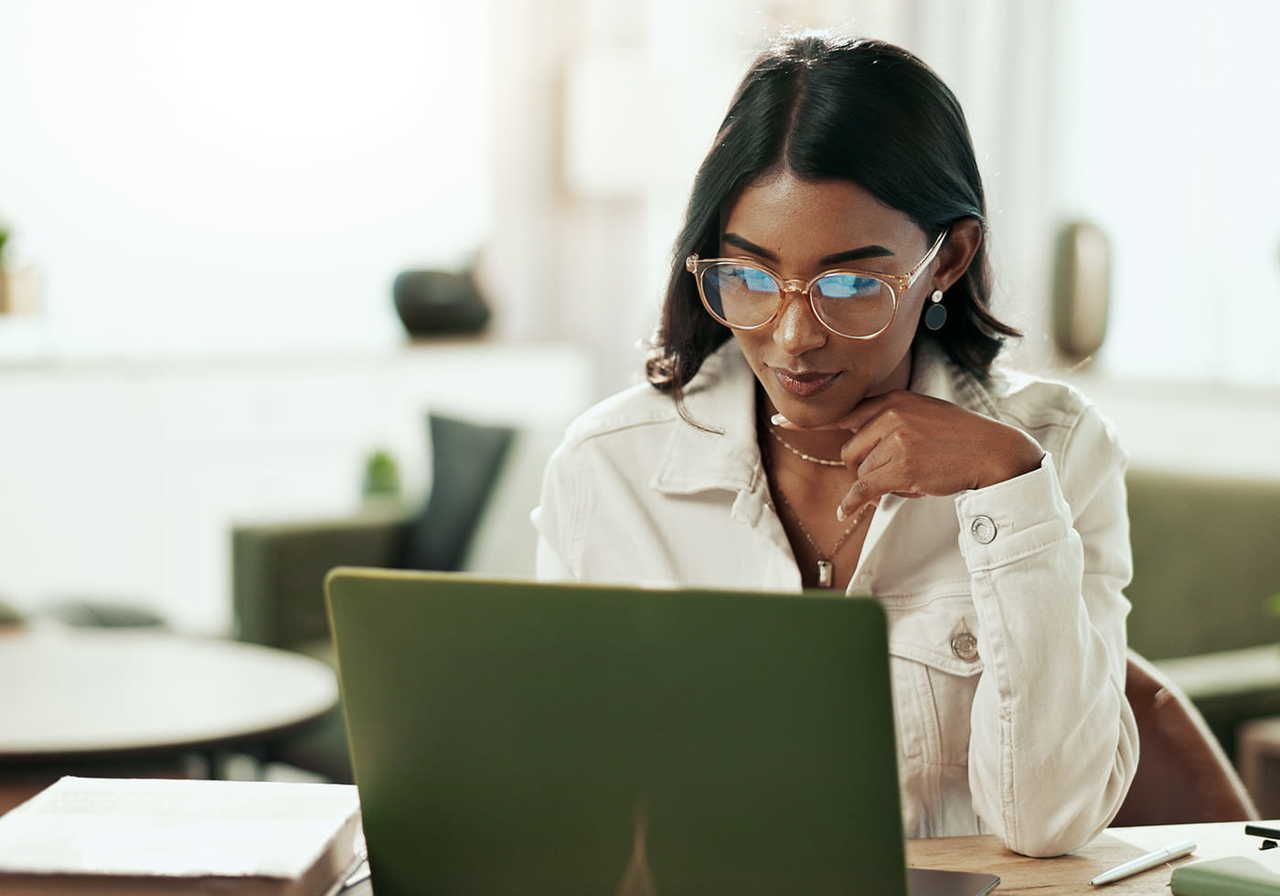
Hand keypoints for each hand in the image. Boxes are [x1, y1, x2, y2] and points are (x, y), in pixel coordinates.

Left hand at [774, 391, 1045, 523]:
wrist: (991, 451)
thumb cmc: (959, 437)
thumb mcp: (922, 414)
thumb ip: (889, 421)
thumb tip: (859, 447)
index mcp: (894, 399)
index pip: (844, 413)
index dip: (809, 422)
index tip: (779, 422)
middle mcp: (891, 415)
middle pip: (850, 451)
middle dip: (865, 468)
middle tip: (898, 471)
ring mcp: (896, 439)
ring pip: (861, 471)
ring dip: (880, 482)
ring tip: (915, 475)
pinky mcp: (901, 465)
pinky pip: (865, 487)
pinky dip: (856, 501)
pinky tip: (848, 509)